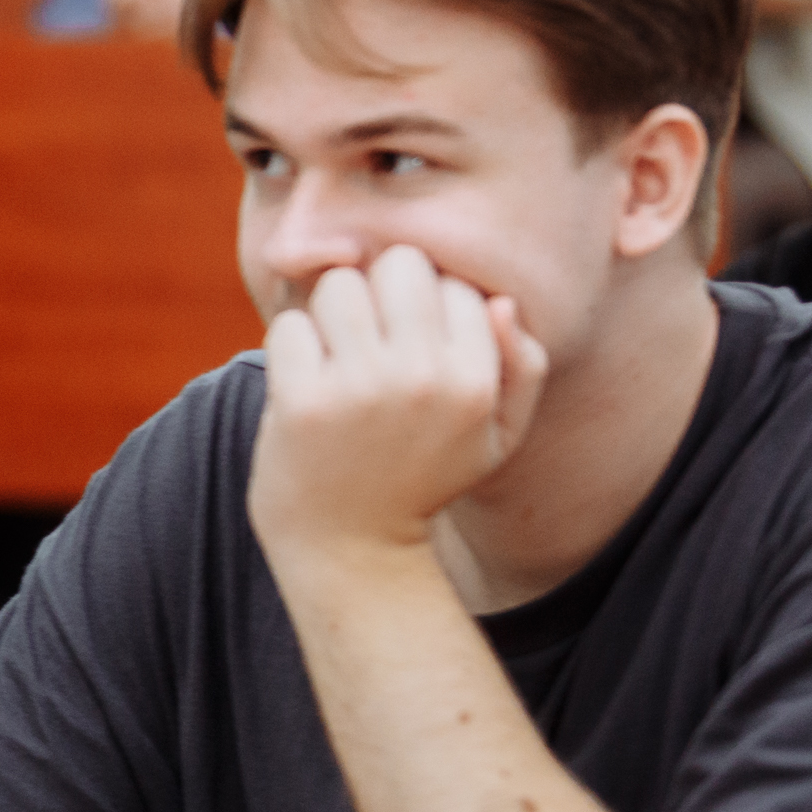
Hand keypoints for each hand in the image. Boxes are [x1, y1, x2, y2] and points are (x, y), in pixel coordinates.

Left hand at [248, 245, 549, 563]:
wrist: (352, 546)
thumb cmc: (425, 478)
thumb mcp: (497, 436)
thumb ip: (521, 366)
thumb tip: (500, 301)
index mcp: (475, 382)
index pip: (454, 283)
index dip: (428, 306)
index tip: (411, 344)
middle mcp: (423, 379)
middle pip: (398, 264)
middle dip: (379, 289)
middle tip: (369, 335)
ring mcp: (360, 388)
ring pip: (338, 283)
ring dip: (330, 313)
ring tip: (337, 356)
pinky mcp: (302, 400)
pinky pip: (289, 324)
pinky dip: (289, 345)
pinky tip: (304, 381)